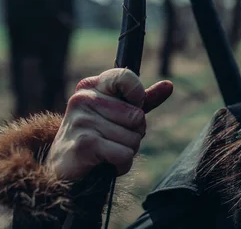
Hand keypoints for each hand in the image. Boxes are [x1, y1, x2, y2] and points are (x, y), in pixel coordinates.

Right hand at [46, 69, 172, 180]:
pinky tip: (106, 164)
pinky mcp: (84, 144)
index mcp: (91, 86)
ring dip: (127, 151)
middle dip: (134, 133)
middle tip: (112, 139)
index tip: (131, 107)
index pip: (125, 76)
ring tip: (106, 151)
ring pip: (133, 138)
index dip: (137, 95)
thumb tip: (169, 85)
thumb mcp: (118, 114)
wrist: (64, 171)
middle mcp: (83, 99)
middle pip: (137, 116)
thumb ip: (142, 100)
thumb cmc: (95, 137)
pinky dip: (122, 165)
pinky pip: (124, 155)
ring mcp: (82, 121)